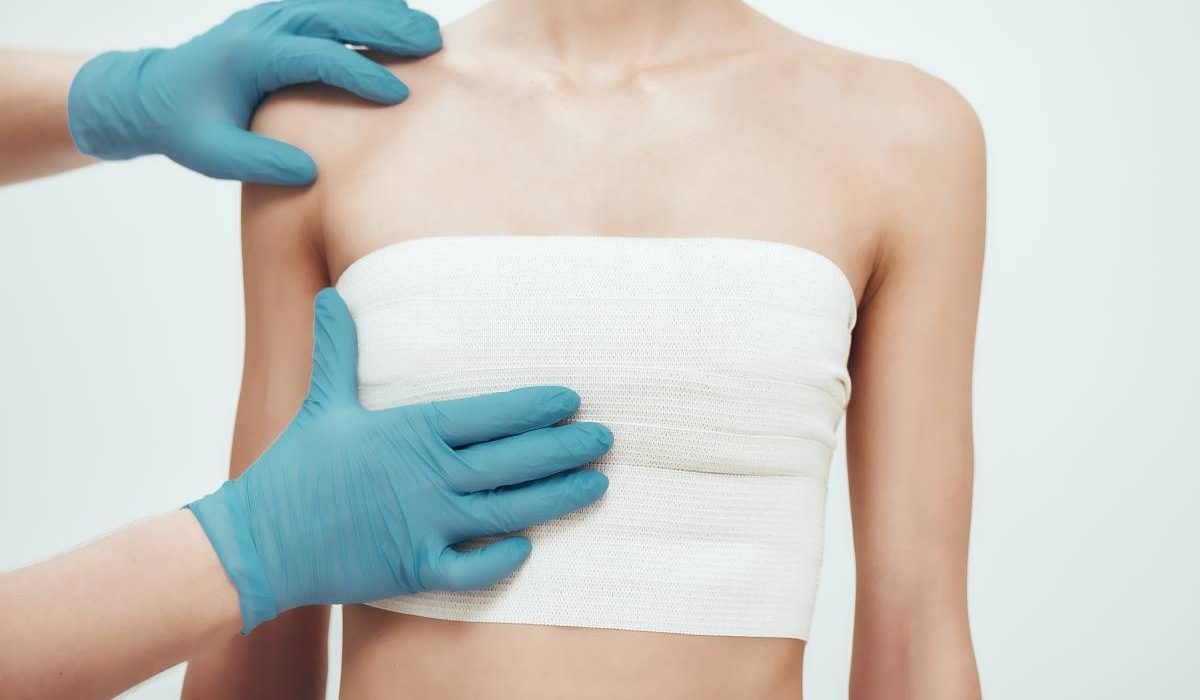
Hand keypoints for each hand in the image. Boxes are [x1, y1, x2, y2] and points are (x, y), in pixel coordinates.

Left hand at [66, 0, 442, 184]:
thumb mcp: (212, 155)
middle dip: (387, 28)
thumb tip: (310, 171)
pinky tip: (400, 21)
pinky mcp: (282, 18)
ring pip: (338, 4)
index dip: (361, 74)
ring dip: (384, 14)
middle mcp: (265, 25)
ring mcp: (274, 16)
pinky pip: (331, 7)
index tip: (399, 94)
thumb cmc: (184, 127)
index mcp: (250, 55)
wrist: (151, 93)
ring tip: (428, 32)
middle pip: (335, 15)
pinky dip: (367, 11)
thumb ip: (259, 161)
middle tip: (433, 44)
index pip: (317, 56)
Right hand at [188, 289, 612, 633]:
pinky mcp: (411, 569)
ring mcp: (422, 525)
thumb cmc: (294, 469)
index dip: (535, 407)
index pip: (488, 414)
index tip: (572, 399)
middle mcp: (424, 476)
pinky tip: (530, 546)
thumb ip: (340, 350)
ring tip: (596, 485)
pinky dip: (501, 559)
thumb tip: (329, 296)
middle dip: (564, 448)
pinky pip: (469, 568)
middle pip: (511, 460)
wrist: (256, 541)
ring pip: (505, 511)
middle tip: (605, 439)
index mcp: (409, 431)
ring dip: (555, 497)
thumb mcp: (323, 403)